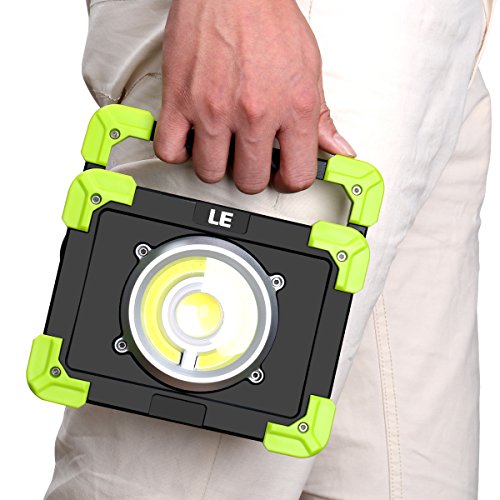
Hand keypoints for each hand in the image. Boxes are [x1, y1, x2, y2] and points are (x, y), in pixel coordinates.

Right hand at [154, 0, 354, 193]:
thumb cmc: (269, 20)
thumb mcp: (310, 67)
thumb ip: (321, 116)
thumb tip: (337, 147)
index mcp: (292, 108)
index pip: (296, 176)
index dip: (289, 181)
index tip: (281, 173)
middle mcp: (253, 113)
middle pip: (250, 181)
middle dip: (251, 174)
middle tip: (249, 158)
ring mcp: (213, 109)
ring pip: (209, 173)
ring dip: (215, 164)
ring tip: (220, 145)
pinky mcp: (179, 100)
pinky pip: (169, 150)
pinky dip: (177, 150)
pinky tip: (190, 137)